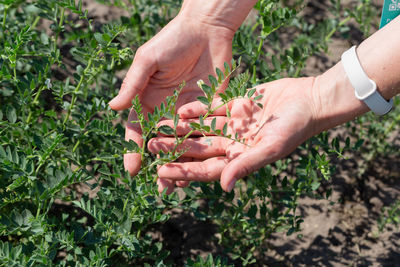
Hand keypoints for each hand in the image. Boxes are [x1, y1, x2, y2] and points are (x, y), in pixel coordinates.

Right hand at [109, 14, 233, 185]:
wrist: (206, 29)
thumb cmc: (172, 41)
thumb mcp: (148, 61)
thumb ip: (133, 84)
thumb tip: (112, 107)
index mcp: (148, 101)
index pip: (138, 130)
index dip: (134, 149)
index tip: (132, 170)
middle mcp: (166, 111)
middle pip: (160, 143)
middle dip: (159, 165)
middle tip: (160, 189)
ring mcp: (188, 113)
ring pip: (183, 144)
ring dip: (182, 164)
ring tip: (180, 186)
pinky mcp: (209, 110)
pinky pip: (204, 134)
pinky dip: (202, 150)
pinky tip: (204, 167)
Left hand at [148, 77, 321, 191]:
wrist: (309, 99)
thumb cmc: (295, 128)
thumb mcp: (271, 147)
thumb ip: (247, 165)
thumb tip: (224, 187)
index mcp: (239, 158)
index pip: (207, 168)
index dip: (184, 171)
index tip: (161, 171)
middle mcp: (232, 143)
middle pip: (199, 148)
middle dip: (175, 148)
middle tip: (151, 147)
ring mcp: (232, 124)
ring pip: (200, 128)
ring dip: (180, 129)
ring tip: (157, 127)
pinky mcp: (235, 105)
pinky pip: (212, 108)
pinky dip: (197, 109)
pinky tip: (181, 110)